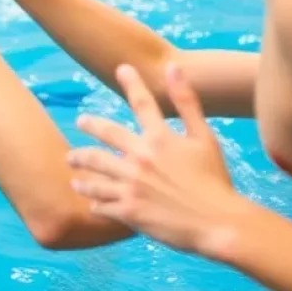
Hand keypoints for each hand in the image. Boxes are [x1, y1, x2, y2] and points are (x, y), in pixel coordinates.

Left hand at [66, 63, 250, 255]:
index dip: (132, 83)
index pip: (141, 102)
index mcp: (159, 138)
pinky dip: (94, 201)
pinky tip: (90, 201)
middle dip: (90, 126)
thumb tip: (174, 66)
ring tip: (72, 164)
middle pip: (105, 135)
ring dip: (81, 166)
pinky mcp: (130, 210)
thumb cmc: (215, 181)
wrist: (219, 224)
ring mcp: (132, 184)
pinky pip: (103, 203)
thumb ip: (187, 102)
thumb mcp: (205, 138)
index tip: (121, 69)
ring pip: (96, 171)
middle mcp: (140, 157)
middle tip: (80, 122)